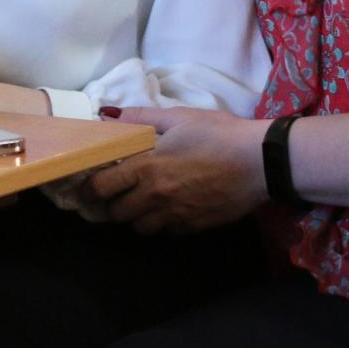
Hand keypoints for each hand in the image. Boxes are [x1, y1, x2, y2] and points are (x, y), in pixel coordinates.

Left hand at [81, 107, 269, 233]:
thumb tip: (109, 115)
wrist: (261, 161)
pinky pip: (169, 232)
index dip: (89, 189)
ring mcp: (176, 215)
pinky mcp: (196, 226)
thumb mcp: (178, 117)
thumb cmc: (218, 133)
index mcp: (146, 167)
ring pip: (142, 228)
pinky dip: (164, 224)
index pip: (102, 188)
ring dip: (137, 217)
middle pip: (118, 215)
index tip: (87, 186)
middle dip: (113, 205)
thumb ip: (140, 118)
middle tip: (117, 193)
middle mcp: (156, 196)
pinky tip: (171, 208)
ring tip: (143, 203)